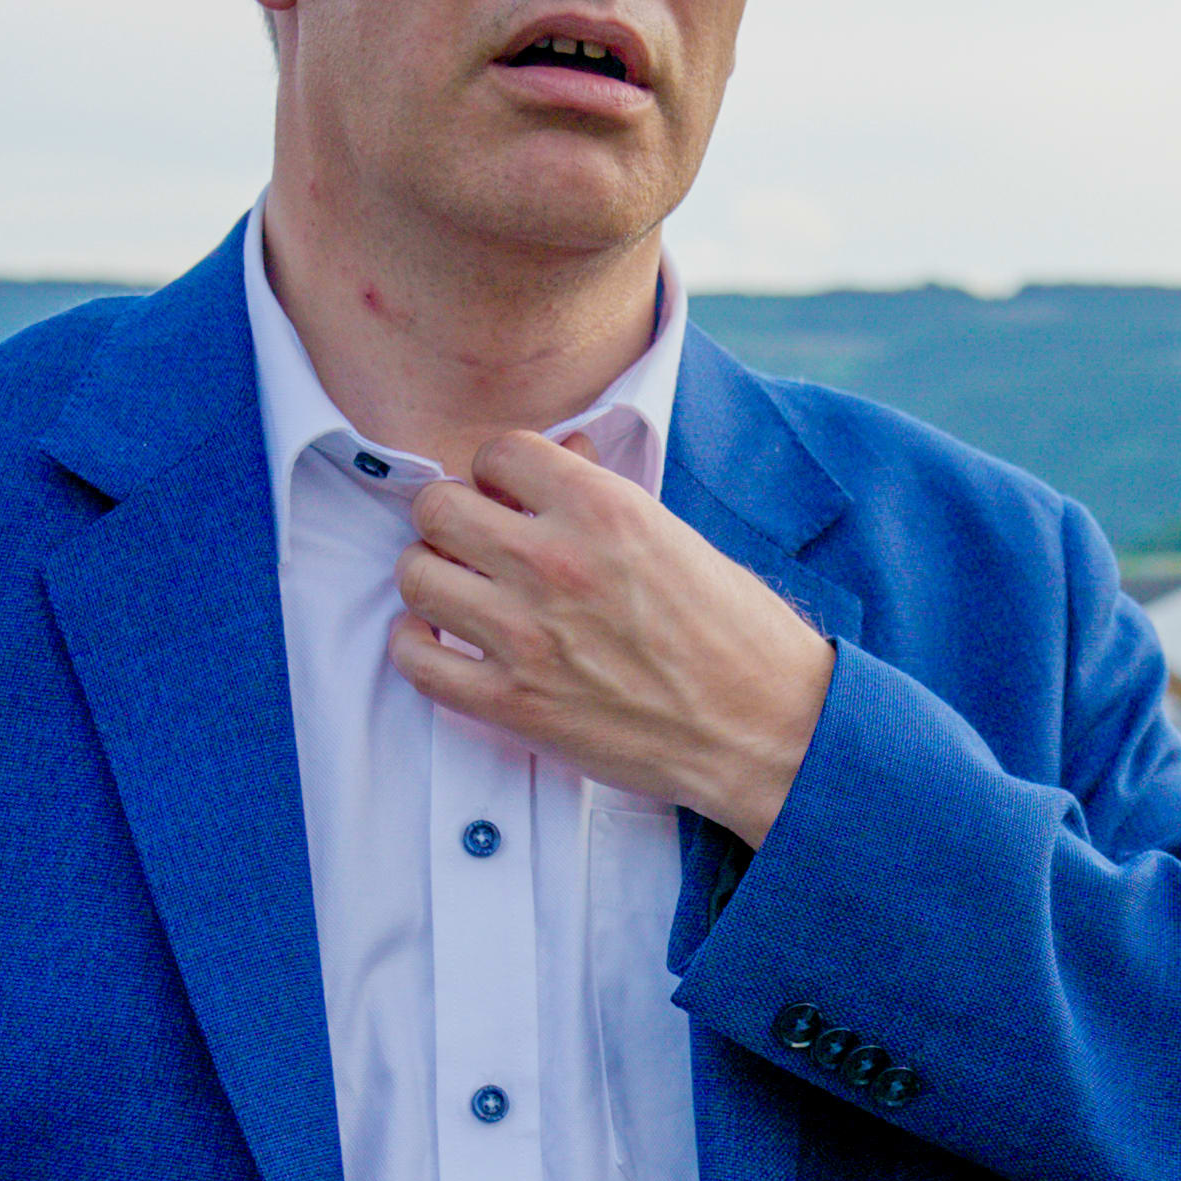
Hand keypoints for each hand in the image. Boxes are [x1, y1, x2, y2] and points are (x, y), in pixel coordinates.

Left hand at [390, 431, 835, 840]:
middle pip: (437, 507)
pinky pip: (417, 660)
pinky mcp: (515, 703)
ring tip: (462, 592)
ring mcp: (528, 635)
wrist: (763, 727)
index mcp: (603, 508)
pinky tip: (445, 644)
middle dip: (452, 519)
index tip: (509, 498)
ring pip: (416, 575)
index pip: (497, 453)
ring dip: (433, 579)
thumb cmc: (735, 632)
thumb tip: (561, 456)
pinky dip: (419, 647)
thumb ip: (603, 494)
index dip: (498, 474)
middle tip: (475, 542)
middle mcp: (555, 562)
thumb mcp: (674, 536)